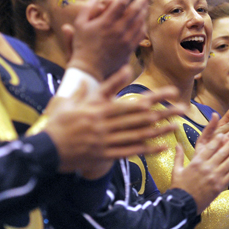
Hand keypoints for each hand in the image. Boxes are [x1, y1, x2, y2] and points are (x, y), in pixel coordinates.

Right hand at [45, 66, 183, 178]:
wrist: (46, 149)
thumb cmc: (59, 123)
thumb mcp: (72, 100)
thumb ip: (93, 88)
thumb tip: (109, 72)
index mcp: (99, 109)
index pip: (133, 100)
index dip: (154, 96)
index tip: (170, 91)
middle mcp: (106, 124)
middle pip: (141, 118)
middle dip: (163, 112)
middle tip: (182, 108)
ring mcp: (106, 141)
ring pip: (138, 135)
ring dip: (159, 131)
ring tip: (177, 126)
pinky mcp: (104, 155)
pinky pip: (129, 152)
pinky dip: (146, 150)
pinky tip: (161, 147)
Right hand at [66, 0, 154, 80]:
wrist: (90, 69)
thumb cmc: (82, 45)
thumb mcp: (80, 24)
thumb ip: (89, 7)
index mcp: (106, 22)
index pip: (121, 2)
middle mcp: (118, 30)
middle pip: (136, 10)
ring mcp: (126, 40)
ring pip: (140, 21)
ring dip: (145, 10)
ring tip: (147, 1)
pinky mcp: (129, 48)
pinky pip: (141, 34)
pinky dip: (143, 24)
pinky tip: (143, 19)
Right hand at [171, 123, 228, 213]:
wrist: (183, 205)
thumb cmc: (179, 187)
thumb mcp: (176, 170)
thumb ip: (179, 156)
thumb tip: (177, 144)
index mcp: (196, 162)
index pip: (209, 147)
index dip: (218, 140)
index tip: (223, 135)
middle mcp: (207, 168)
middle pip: (221, 153)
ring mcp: (214, 177)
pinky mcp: (220, 186)